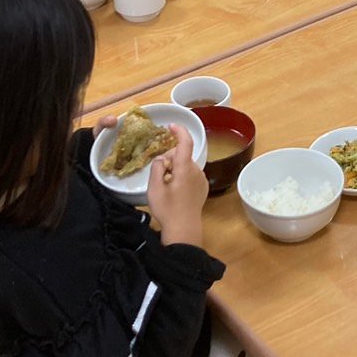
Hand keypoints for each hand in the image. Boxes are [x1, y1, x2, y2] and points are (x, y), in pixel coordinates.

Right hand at [147, 126, 207, 245]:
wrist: (184, 229)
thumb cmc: (167, 209)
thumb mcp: (154, 188)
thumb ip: (157, 167)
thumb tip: (162, 159)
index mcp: (185, 168)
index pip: (185, 142)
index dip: (179, 131)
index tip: (170, 126)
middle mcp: (196, 170)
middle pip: (182, 155)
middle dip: (169, 159)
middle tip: (158, 175)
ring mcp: (201, 179)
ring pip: (186, 164)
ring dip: (175, 168)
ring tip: (165, 186)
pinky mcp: (202, 187)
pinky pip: (190, 174)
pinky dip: (182, 175)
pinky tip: (175, 190)